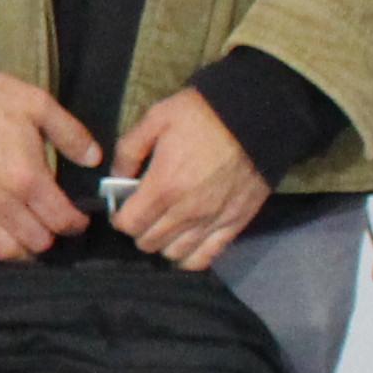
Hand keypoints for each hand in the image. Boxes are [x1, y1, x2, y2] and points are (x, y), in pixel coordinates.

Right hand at [0, 64, 100, 263]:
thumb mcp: (37, 103)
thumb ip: (71, 134)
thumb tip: (94, 160)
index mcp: (28, 178)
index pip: (62, 220)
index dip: (76, 224)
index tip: (78, 219)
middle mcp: (1, 202)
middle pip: (36, 243)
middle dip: (50, 236)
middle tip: (50, 222)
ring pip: (2, 251)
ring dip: (18, 248)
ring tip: (22, 233)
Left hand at [111, 87, 274, 273]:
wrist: (256, 117)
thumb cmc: (203, 115)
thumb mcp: (156, 119)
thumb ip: (129, 150)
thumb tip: (116, 176)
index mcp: (164, 186)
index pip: (130, 224)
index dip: (121, 218)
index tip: (123, 209)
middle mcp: (187, 211)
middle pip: (149, 242)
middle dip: (140, 231)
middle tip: (144, 215)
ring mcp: (213, 220)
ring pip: (176, 254)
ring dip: (164, 244)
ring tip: (165, 227)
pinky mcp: (236, 223)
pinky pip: (208, 256)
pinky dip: (192, 257)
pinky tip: (187, 244)